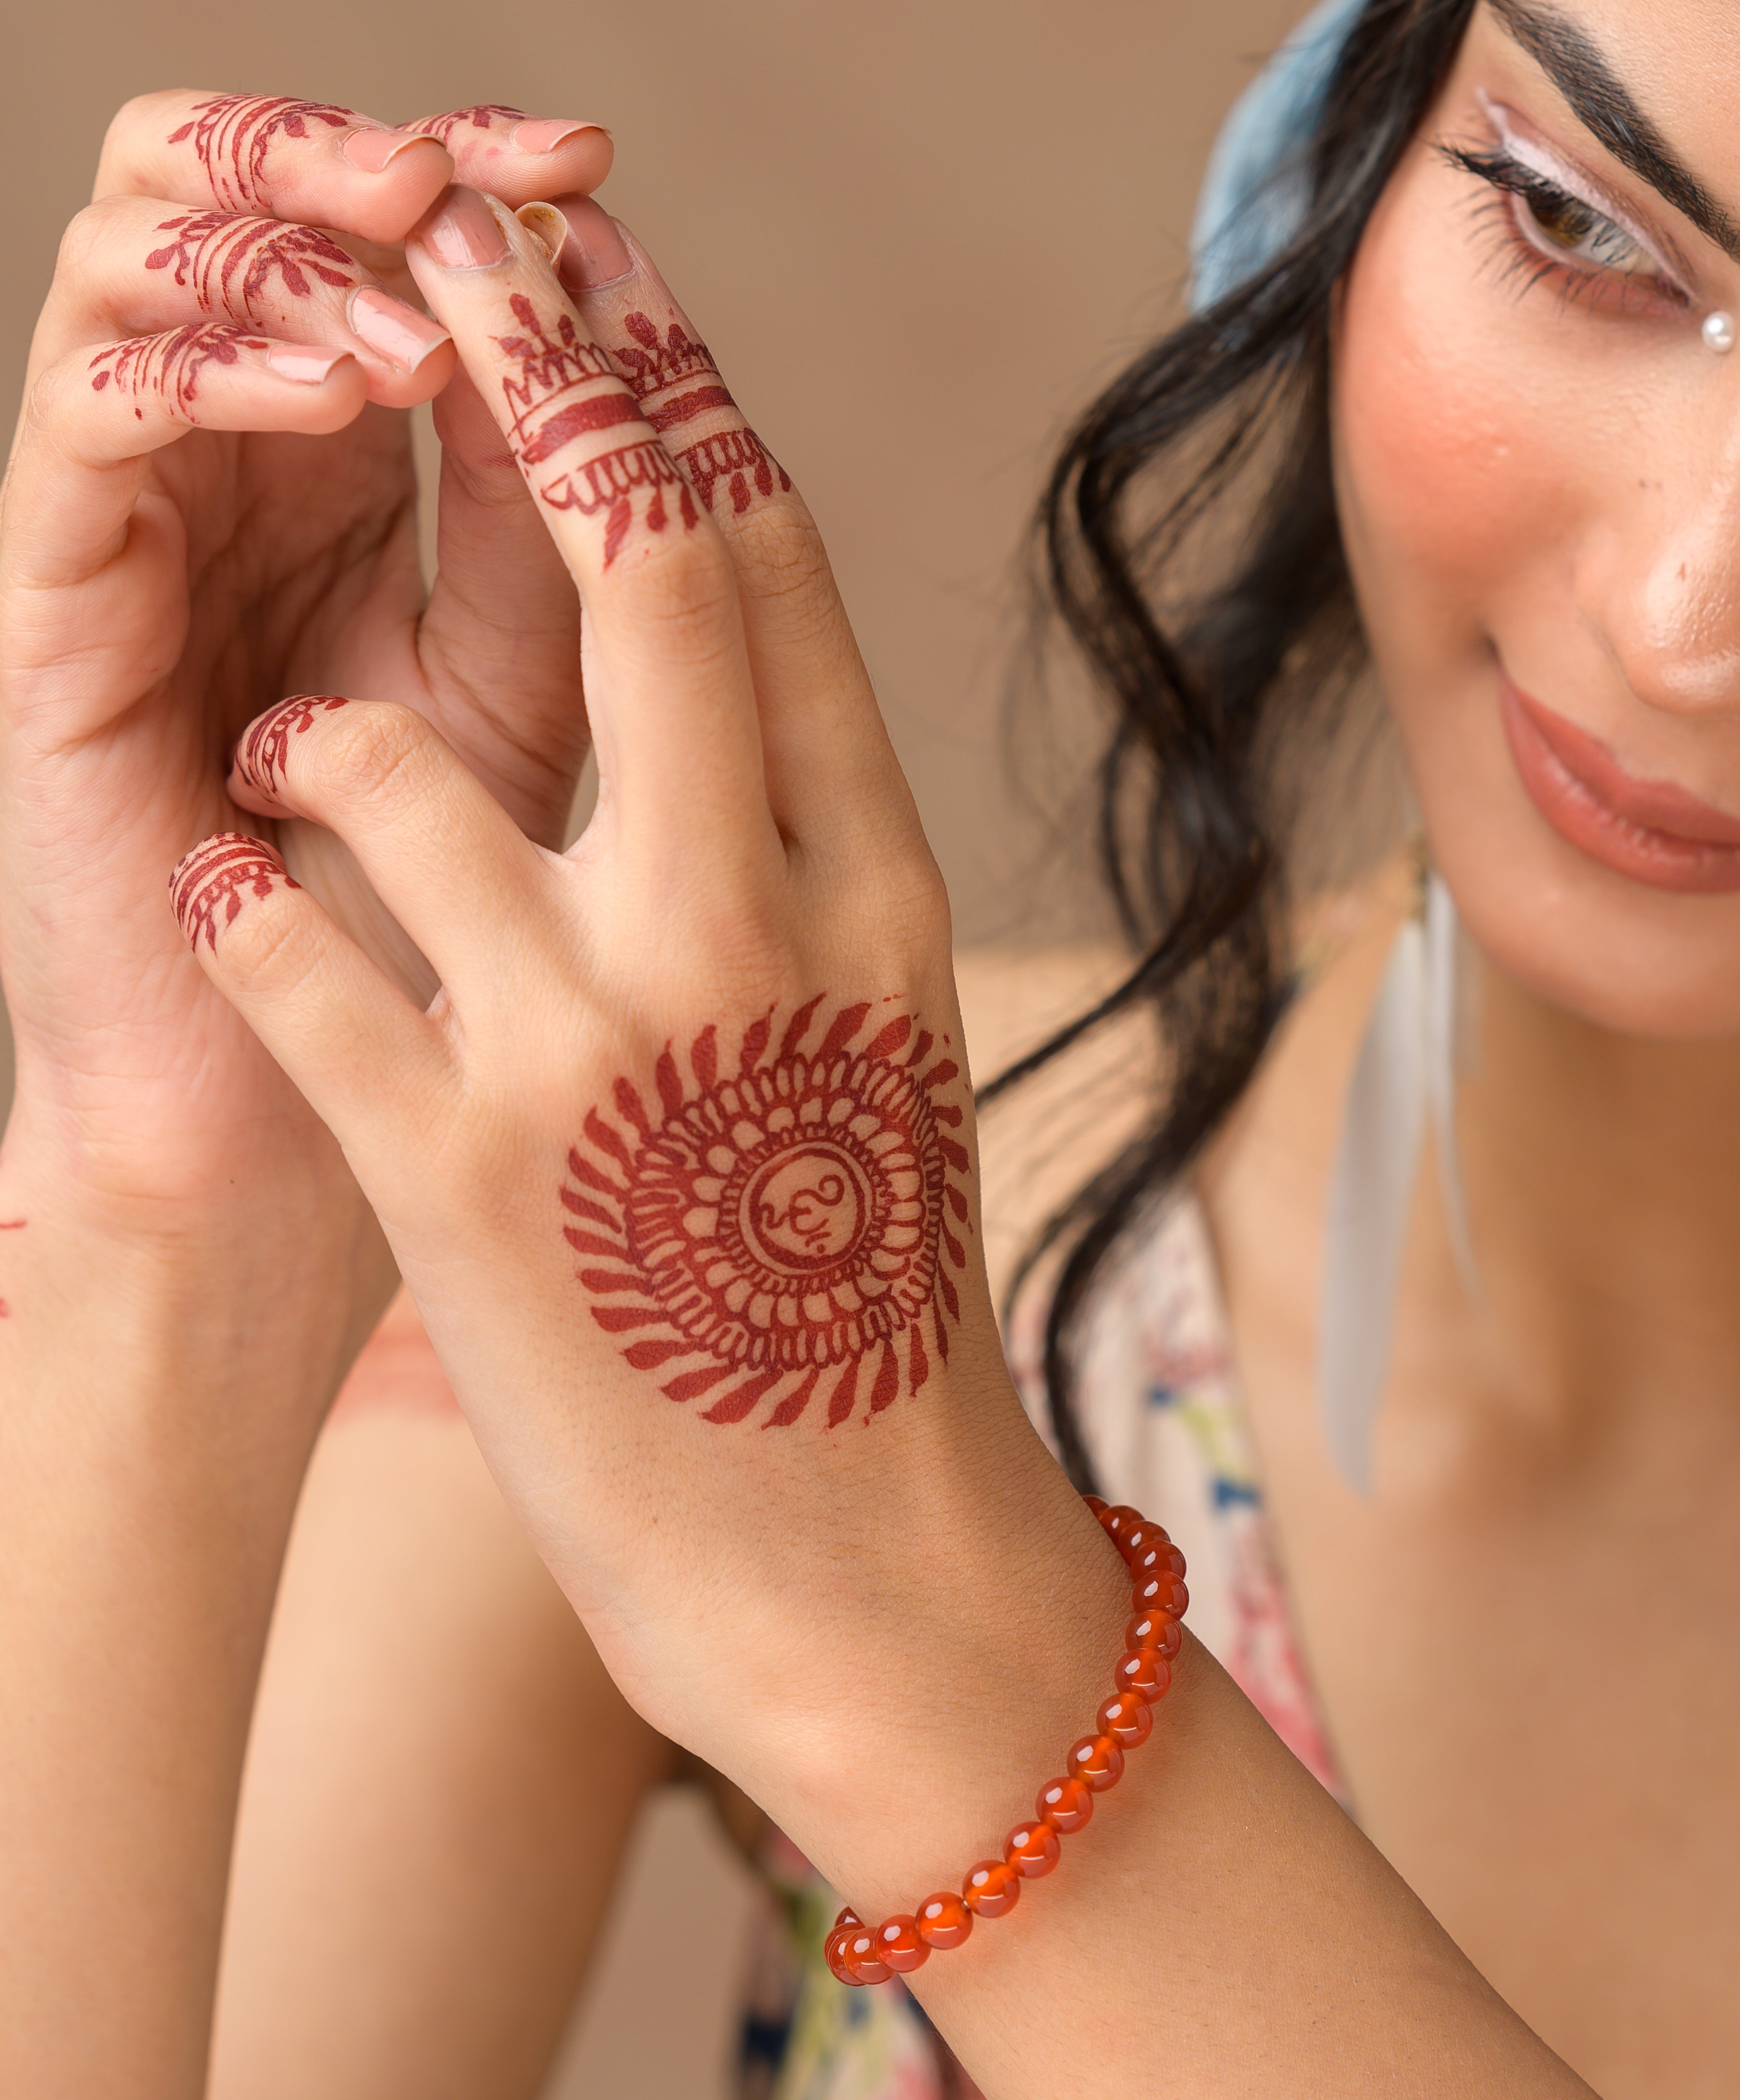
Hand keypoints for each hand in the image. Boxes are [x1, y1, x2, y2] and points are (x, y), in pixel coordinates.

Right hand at [0, 94, 611, 1307]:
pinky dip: (205, 371)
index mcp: (351, 479)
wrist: (305, 1134)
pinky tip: (334, 400)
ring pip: (148, 260)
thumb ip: (566, 538)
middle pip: (248, 200)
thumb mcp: (538, 706)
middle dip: (370, 164)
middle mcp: (231, 476)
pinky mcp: (55, 605)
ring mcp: (134, 527)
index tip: (595, 176)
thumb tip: (632, 344)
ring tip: (425, 328)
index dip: (482, 187)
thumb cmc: (444, 942)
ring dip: (292, 253)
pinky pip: (86, 419)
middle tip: (485, 187)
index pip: (385, 249)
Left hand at [165, 196, 1100, 1802]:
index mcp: (872, 902)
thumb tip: (720, 656)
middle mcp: (747, 938)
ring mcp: (595, 1053)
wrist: (865, 1575)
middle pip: (633, 567)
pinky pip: (287, 955)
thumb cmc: (864, 1317)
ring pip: (392, 760)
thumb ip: (812, 858)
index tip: (578, 273)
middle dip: (520, 383)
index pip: (768, 571)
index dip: (658, 387)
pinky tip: (242, 896)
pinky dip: (241, 900)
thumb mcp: (886, 1048)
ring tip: (301, 766)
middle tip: (432, 280)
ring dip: (316, 734)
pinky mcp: (457, 1179)